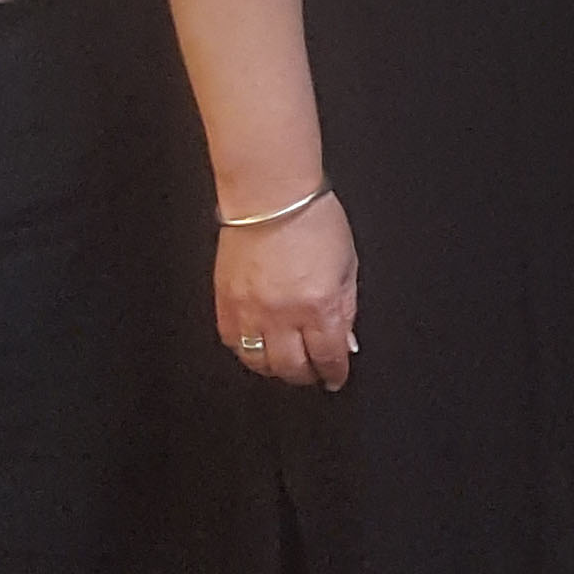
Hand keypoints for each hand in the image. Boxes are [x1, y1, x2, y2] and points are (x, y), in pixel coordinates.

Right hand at [214, 198, 358, 388]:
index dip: (333, 373)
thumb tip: (345, 340)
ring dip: (275, 368)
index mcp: (320, 306)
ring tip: (285, 362)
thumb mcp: (347, 266)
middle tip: (312, 373)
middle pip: (292, 368)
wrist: (270, 196)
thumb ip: (346, 308)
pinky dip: (246, 350)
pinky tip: (257, 345)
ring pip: (259, 362)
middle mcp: (284, 315)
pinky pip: (233, 342)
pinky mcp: (226, 302)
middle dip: (306, 376)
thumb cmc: (313, 220)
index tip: (334, 378)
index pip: (328, 357)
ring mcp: (251, 311)